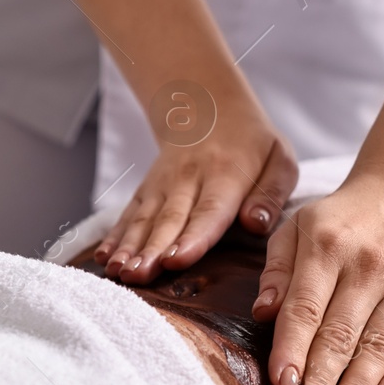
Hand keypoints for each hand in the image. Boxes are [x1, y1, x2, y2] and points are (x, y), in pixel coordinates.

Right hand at [94, 110, 296, 284]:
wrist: (208, 108)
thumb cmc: (253, 144)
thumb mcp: (279, 159)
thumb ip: (271, 194)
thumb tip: (255, 224)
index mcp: (226, 174)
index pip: (208, 210)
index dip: (192, 238)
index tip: (177, 260)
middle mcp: (188, 179)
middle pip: (169, 219)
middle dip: (152, 250)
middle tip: (138, 276)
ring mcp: (162, 184)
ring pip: (144, 218)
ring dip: (129, 247)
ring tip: (118, 272)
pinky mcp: (146, 190)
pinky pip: (128, 214)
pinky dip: (114, 236)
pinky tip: (104, 257)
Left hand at [251, 172, 383, 384]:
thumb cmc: (339, 220)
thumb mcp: (296, 227)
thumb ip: (276, 270)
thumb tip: (262, 312)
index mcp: (325, 248)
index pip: (306, 308)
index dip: (293, 349)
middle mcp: (366, 267)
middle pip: (340, 335)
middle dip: (321, 382)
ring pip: (377, 346)